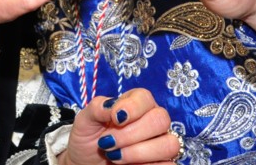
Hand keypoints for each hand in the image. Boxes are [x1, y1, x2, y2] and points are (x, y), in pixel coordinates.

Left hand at [61, 90, 179, 164]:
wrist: (86, 162)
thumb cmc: (89, 137)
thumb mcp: (85, 120)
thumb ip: (97, 108)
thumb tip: (112, 106)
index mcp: (135, 104)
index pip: (145, 97)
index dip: (133, 107)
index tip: (115, 118)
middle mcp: (152, 121)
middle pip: (161, 120)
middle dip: (132, 134)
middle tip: (109, 142)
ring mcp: (159, 143)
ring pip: (169, 144)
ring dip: (139, 153)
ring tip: (116, 157)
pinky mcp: (162, 163)